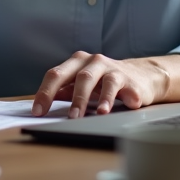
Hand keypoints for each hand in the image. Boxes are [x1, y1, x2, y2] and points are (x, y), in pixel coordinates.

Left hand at [32, 52, 179, 118]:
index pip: (56, 75)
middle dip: (72, 98)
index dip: (45, 93)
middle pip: (78, 77)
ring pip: (99, 81)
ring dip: (92, 99)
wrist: (142, 76)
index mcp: (77, 62)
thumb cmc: (105, 81)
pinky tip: (110, 110)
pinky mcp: (129, 79)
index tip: (37, 111)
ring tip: (89, 115)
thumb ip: (65, 90)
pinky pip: (120, 89)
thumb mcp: (83, 84)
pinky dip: (114, 100)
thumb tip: (43, 104)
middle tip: (68, 117)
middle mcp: (93, 62)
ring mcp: (112, 69)